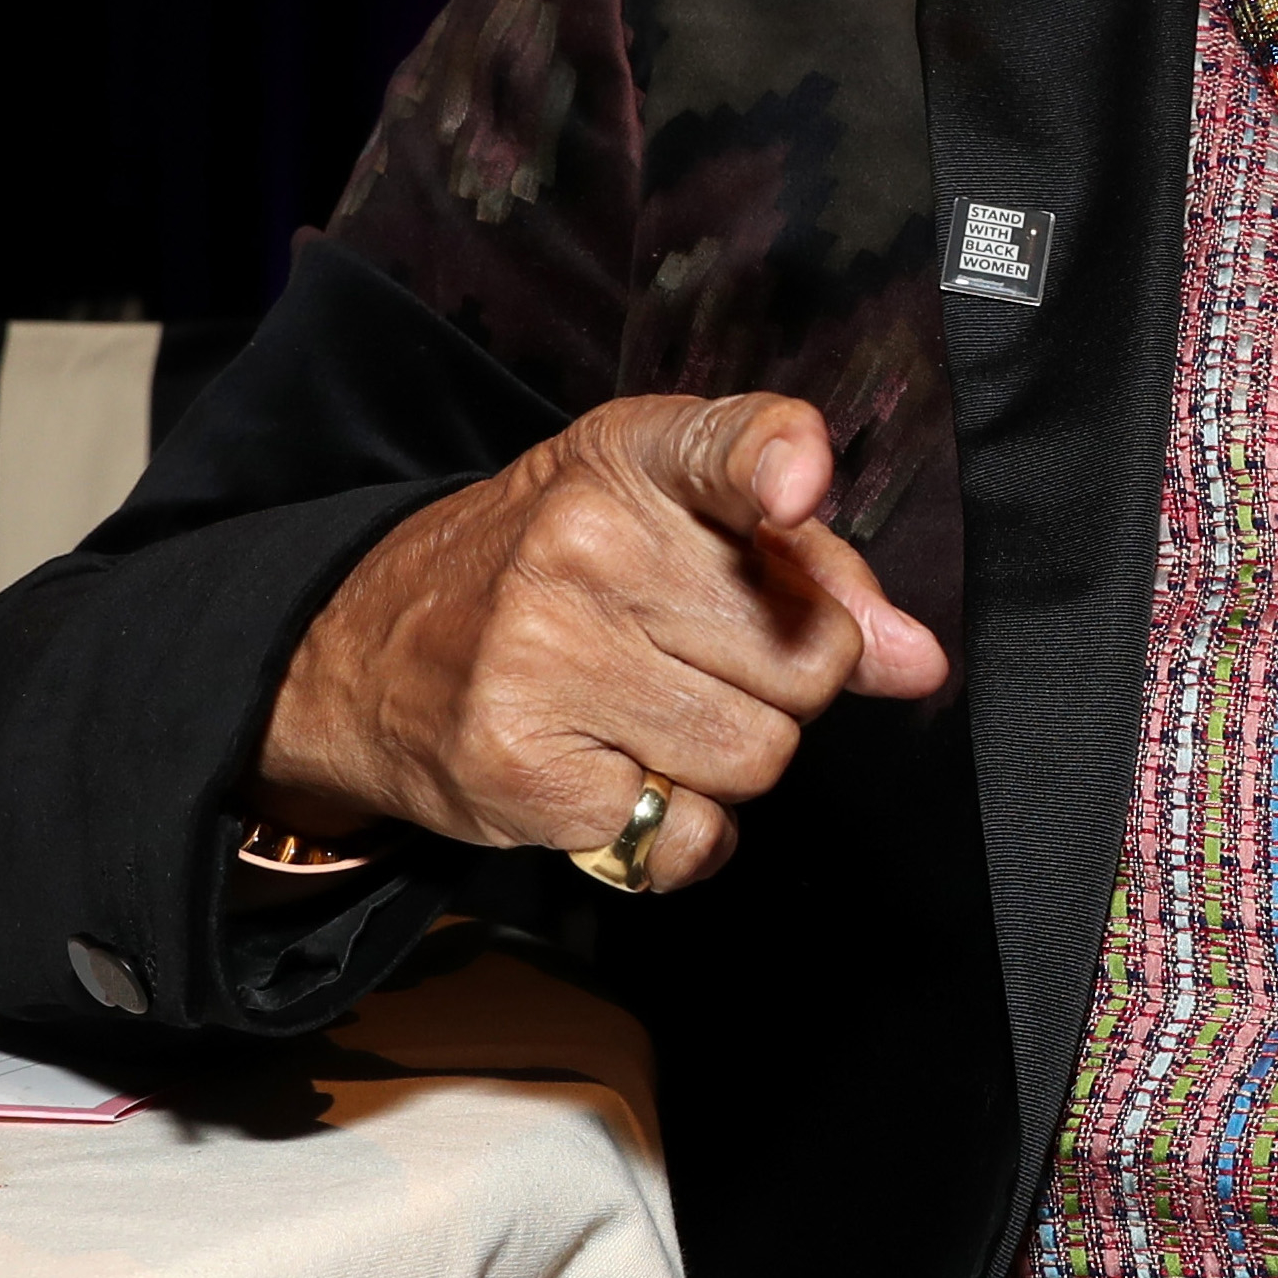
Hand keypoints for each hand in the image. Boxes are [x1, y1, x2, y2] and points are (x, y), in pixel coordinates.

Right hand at [252, 394, 948, 891]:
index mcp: (631, 461)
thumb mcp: (667, 528)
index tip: (794, 493)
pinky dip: (677, 833)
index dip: (781, 464)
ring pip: (760, 755)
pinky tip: (625, 781)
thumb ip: (808, 576)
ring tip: (654, 720)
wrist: (362, 654)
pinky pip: (687, 835)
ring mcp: (545, 658)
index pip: (732, 442)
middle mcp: (585, 544)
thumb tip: (915, 661)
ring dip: (732, 762)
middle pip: (803, 655)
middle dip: (784, 681)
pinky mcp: (524, 769)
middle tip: (699, 663)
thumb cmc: (550, 578)